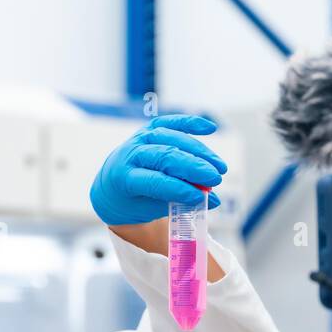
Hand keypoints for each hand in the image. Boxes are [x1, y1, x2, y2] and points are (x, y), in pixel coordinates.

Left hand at [89, 114, 225, 225]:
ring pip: (172, 139)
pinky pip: (172, 122)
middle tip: (216, 179)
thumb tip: (213, 200)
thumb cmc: (134, 202)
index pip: (155, 181)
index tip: (201, 196)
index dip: (179, 188)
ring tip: (219, 167)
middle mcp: (130, 154)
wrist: (111, 186)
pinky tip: (211, 129)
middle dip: (193, 168)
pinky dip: (191, 124)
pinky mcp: (150, 128)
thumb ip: (178, 203)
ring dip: (199, 152)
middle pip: (165, 156)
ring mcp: (139, 138)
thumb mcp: (150, 209)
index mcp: (124, 178)